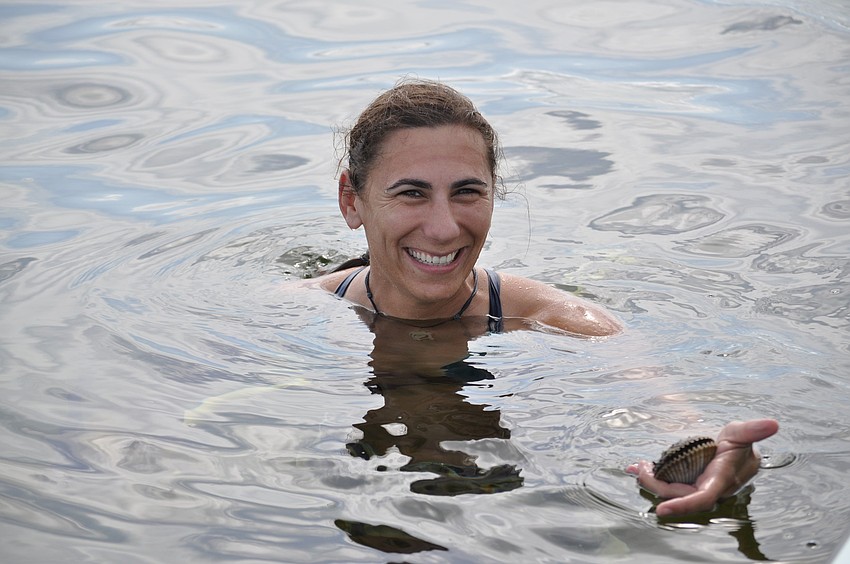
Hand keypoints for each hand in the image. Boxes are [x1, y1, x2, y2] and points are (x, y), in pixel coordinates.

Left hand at [626, 418, 778, 516]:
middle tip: (641, 468)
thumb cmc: (739, 443)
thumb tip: (773, 424)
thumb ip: (752, 430)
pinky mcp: (687, 482)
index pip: (702, 498)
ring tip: (639, 466)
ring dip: (652, 480)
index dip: (683, 505)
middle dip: (656, 484)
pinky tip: (640, 466)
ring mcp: (696, 487)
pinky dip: (652, 475)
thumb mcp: (741, 432)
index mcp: (720, 480)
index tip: (661, 510)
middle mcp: (707, 488)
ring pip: (671, 490)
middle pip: (678, 494)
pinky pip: (668, 483)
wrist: (736, 450)